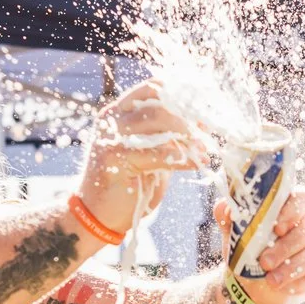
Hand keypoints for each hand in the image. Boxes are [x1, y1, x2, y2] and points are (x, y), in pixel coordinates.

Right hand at [75, 82, 205, 237]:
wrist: (98, 215)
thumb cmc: (129, 182)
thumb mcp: (150, 151)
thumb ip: (168, 135)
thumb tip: (201, 122)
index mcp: (119, 111)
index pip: (152, 88)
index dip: (181, 94)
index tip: (204, 106)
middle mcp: (112, 120)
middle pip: (158, 104)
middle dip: (188, 118)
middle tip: (206, 132)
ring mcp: (111, 138)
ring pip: (158, 123)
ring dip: (187, 136)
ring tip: (203, 149)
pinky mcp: (115, 161)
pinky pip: (158, 154)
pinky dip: (182, 158)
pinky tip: (196, 163)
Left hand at [218, 190, 304, 303]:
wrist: (252, 284)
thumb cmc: (246, 250)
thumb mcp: (232, 232)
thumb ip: (227, 214)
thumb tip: (226, 207)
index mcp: (291, 205)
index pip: (301, 198)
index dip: (291, 212)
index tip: (276, 228)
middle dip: (286, 246)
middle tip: (265, 262)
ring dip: (293, 267)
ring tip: (272, 280)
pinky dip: (303, 281)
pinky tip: (288, 287)